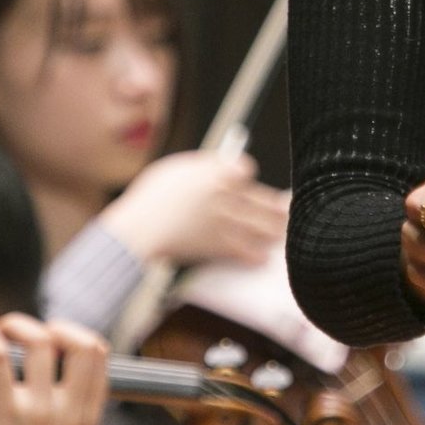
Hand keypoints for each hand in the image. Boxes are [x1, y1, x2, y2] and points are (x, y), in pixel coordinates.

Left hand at [0, 297, 109, 424]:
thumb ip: (72, 401)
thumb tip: (65, 352)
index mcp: (87, 417)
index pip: (99, 354)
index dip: (76, 335)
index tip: (54, 336)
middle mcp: (68, 412)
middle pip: (81, 342)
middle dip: (57, 325)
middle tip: (31, 333)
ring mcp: (38, 410)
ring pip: (40, 340)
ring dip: (18, 324)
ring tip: (2, 328)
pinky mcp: (3, 409)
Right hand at [100, 151, 287, 269]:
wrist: (140, 229)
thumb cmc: (152, 197)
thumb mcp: (176, 169)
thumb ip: (203, 166)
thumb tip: (218, 165)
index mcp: (216, 172)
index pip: (246, 168)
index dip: (246, 174)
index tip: (245, 179)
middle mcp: (227, 194)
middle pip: (261, 199)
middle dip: (275, 206)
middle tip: (285, 209)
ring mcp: (225, 220)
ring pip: (259, 225)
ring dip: (273, 230)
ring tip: (280, 233)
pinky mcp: (217, 244)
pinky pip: (243, 250)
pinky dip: (254, 255)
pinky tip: (262, 258)